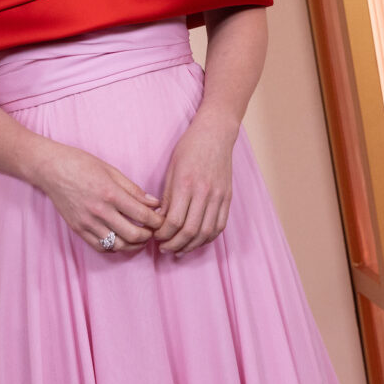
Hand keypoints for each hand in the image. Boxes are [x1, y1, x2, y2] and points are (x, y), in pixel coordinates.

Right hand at [33, 143, 164, 253]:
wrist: (50, 169)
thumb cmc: (80, 163)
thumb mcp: (110, 170)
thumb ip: (133, 189)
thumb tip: (154, 203)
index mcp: (110, 193)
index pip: (142, 215)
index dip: (157, 221)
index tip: (161, 220)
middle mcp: (99, 211)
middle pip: (133, 234)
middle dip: (148, 235)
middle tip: (153, 230)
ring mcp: (88, 223)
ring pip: (118, 245)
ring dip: (134, 245)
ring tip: (140, 238)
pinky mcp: (78, 229)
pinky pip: (100, 247)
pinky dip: (115, 248)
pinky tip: (121, 241)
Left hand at [155, 109, 238, 254]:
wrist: (215, 133)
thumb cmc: (189, 148)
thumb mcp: (171, 168)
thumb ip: (167, 196)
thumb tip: (160, 220)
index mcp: (186, 183)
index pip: (173, 220)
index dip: (163, 234)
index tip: (155, 236)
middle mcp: (204, 192)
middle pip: (190, 231)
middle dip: (174, 244)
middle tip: (164, 248)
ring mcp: (218, 196)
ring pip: (206, 232)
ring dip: (191, 245)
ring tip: (179, 249)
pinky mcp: (227, 197)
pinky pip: (220, 225)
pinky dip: (208, 238)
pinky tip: (197, 241)